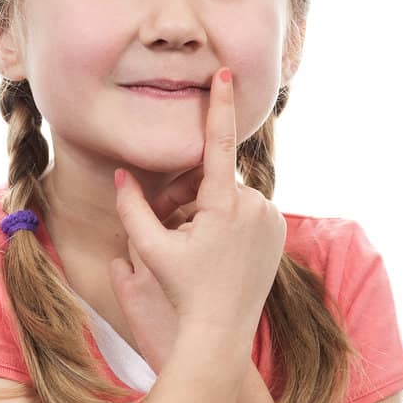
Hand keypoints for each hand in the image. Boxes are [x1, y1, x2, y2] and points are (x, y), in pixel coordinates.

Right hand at [112, 68, 286, 340]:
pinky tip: (221, 252)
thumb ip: (133, 208)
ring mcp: (272, 218)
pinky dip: (233, 223)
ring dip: (212, 212)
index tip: (226, 72)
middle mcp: (254, 206)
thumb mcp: (150, 250)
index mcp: (223, 205)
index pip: (219, 142)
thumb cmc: (182, 291)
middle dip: (193, 197)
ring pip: (232, 198)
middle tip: (174, 230)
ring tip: (198, 248)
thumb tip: (122, 175)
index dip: (219, 104)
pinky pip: (250, 213)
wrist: (221, 330)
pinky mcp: (280, 231)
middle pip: (215, 182)